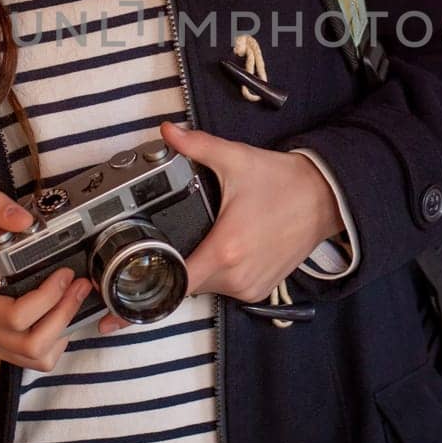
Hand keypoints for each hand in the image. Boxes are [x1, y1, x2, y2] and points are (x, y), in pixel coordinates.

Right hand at [0, 190, 94, 370]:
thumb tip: (23, 220)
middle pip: (30, 342)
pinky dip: (56, 342)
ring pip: (35, 356)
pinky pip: (35, 360)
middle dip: (64, 313)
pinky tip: (61, 315)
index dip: (49, 298)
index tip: (66, 273)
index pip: (16, 316)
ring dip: (63, 330)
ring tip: (75, 299)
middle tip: (80, 285)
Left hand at [97, 120, 343, 333]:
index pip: (173, 285)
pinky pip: (226, 287)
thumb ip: (195, 146)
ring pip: (205, 286)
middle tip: (168, 244)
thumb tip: (166, 132)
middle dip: (172, 265)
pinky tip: (227, 246)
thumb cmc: (284, 182)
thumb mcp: (236, 159)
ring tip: (211, 235)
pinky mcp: (260, 290)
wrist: (327, 199)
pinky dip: (219, 272)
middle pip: (185, 283)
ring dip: (198, 267)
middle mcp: (236, 276)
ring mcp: (250, 287)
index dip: (139, 297)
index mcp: (224, 249)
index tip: (114, 310)